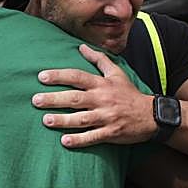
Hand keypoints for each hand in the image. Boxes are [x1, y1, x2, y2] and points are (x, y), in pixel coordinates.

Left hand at [33, 44, 157, 147]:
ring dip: (63, 120)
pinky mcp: (111, 133)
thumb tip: (81, 46)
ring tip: (46, 121)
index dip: (59, 76)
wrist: (152, 116)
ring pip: (82, 119)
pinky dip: (79, 139)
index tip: (41, 77)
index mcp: (102, 84)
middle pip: (75, 98)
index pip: (77, 77)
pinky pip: (93, 137)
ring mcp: (107, 117)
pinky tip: (64, 141)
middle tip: (35, 100)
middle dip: (54, 99)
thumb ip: (99, 59)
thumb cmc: (130, 94)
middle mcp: (103, 99)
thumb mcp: (117, 73)